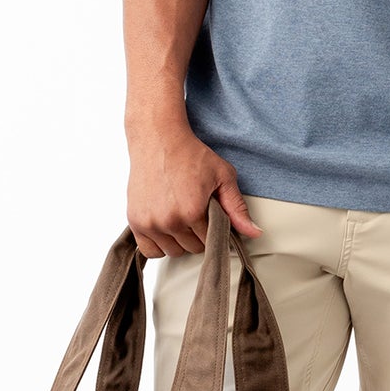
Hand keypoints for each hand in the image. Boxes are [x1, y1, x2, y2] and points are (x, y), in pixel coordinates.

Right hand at [125, 124, 260, 258]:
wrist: (158, 139)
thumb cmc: (190, 154)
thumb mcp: (222, 177)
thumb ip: (237, 208)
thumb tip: (254, 233)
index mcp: (192, 212)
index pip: (210, 241)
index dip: (214, 229)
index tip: (211, 216)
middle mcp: (169, 221)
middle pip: (192, 249)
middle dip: (198, 235)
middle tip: (196, 214)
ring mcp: (149, 222)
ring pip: (172, 251)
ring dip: (179, 241)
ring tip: (181, 219)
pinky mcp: (135, 220)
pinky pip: (149, 250)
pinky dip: (158, 244)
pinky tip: (165, 228)